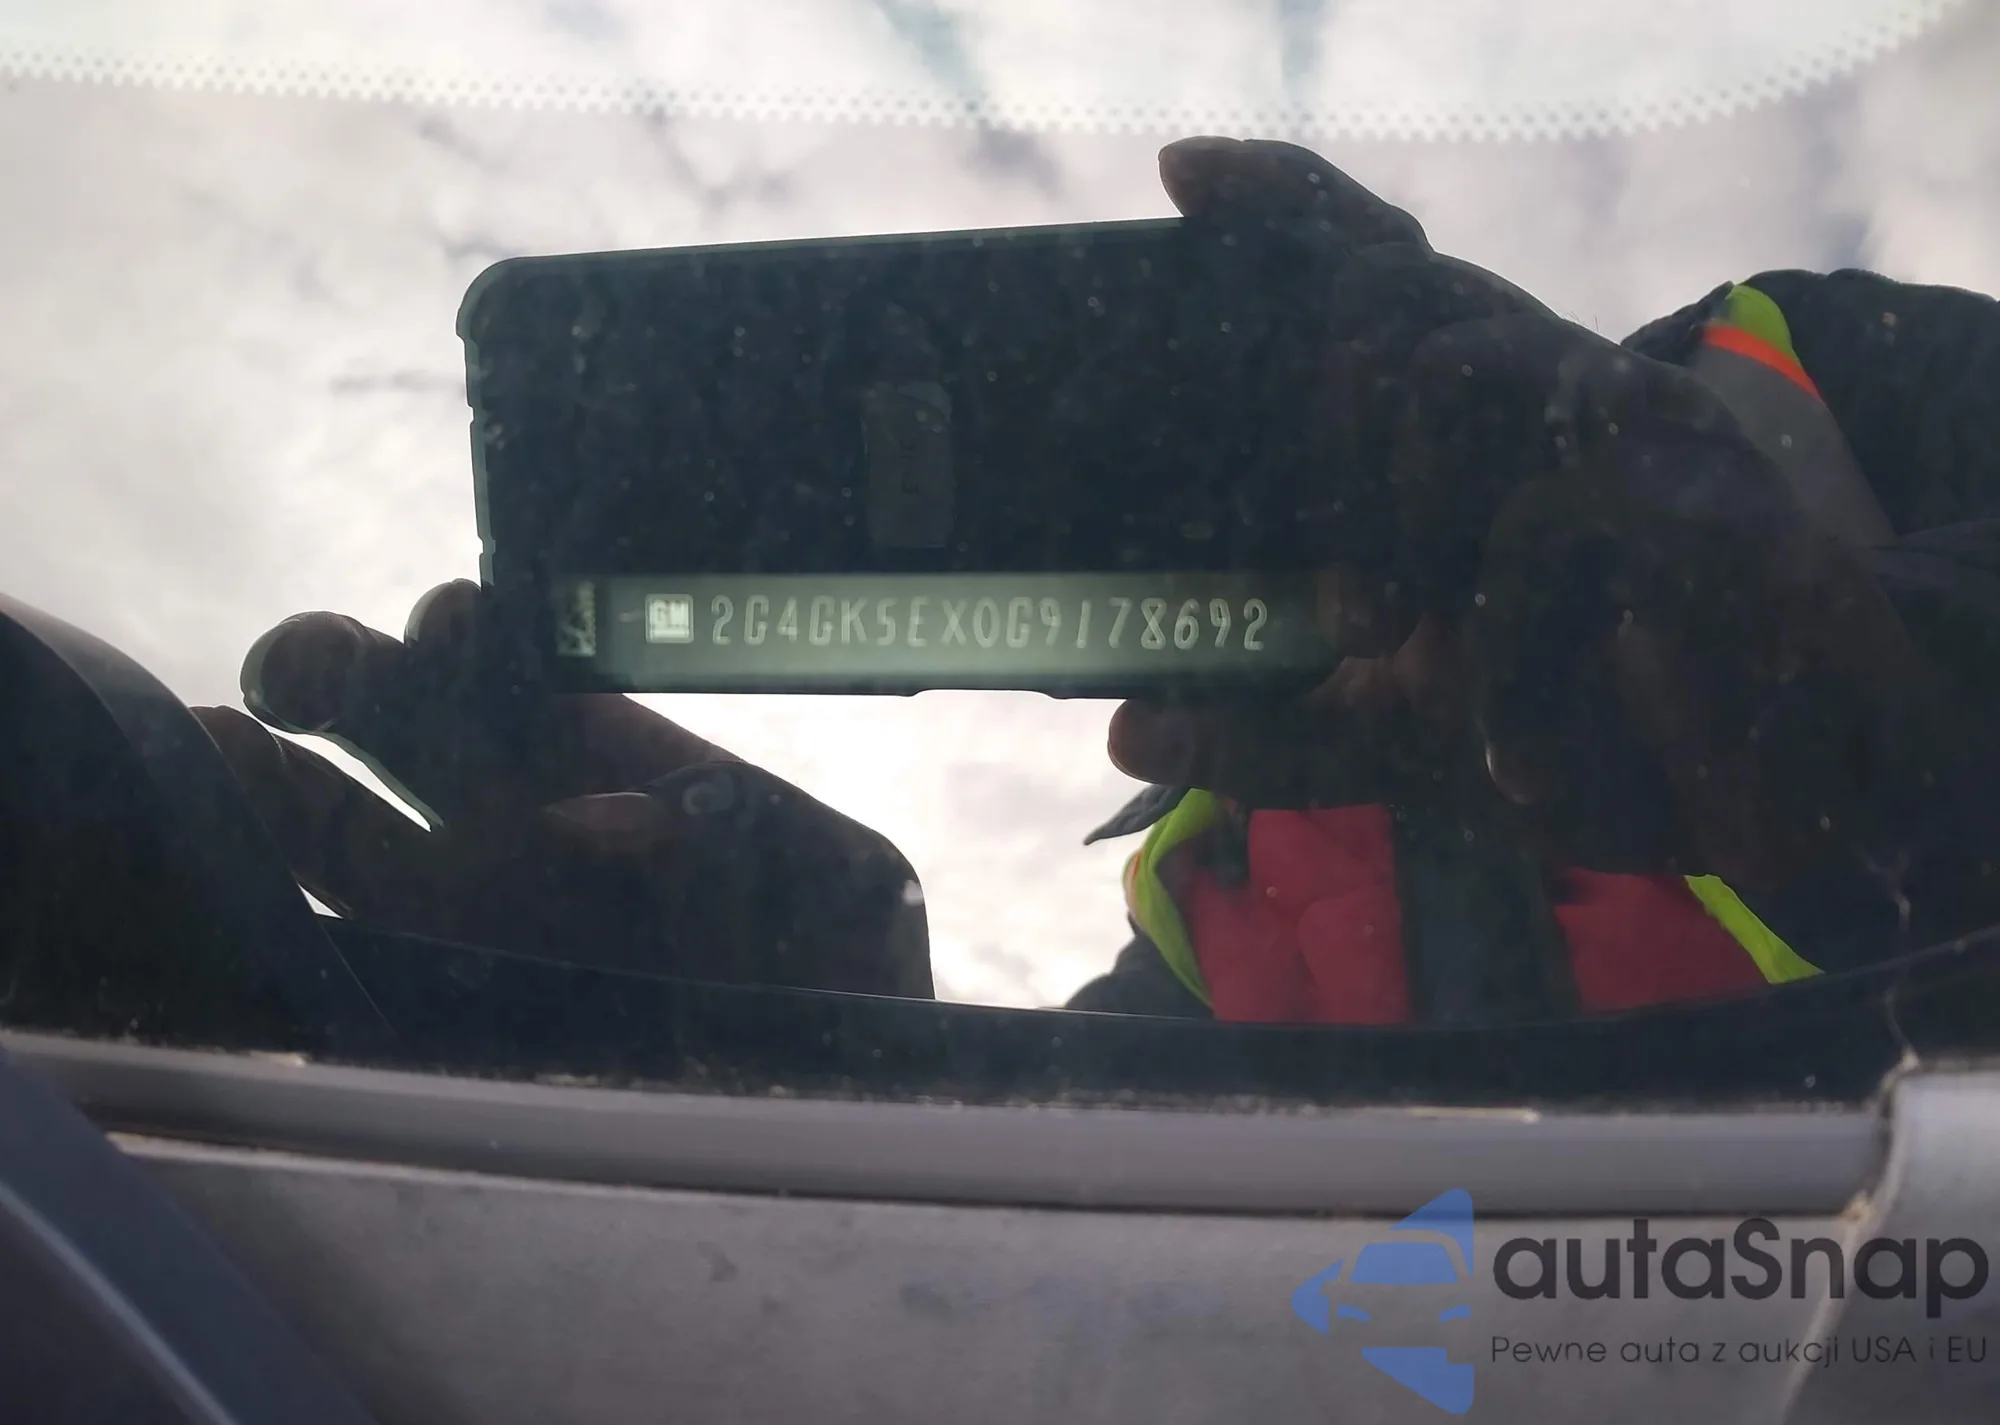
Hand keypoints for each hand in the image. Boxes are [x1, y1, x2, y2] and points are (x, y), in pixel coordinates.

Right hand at [194, 580, 931, 996]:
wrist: (848, 1102)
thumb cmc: (845, 973)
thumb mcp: (839, 888)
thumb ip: (741, 836)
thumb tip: (598, 822)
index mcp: (621, 773)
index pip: (520, 686)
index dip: (474, 645)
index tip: (450, 631)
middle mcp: (527, 831)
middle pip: (411, 730)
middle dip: (347, 678)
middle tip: (294, 672)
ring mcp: (473, 919)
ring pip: (348, 831)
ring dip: (279, 787)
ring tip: (218, 753)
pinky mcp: (446, 1006)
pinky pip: (355, 949)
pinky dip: (291, 904)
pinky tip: (230, 864)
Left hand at [1109, 137, 1955, 895]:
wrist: (1765, 793)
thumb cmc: (1567, 729)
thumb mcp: (1396, 738)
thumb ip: (1268, 734)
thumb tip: (1125, 733)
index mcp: (1457, 430)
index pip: (1371, 276)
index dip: (1282, 208)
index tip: (1182, 175)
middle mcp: (1529, 395)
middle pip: (1394, 296)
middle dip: (1316, 415)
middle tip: (1308, 562)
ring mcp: (1610, 425)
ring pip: (1455, 366)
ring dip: (1391, 510)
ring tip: (1375, 626)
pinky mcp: (1697, 495)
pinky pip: (1553, 514)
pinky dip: (1506, 647)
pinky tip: (1509, 748)